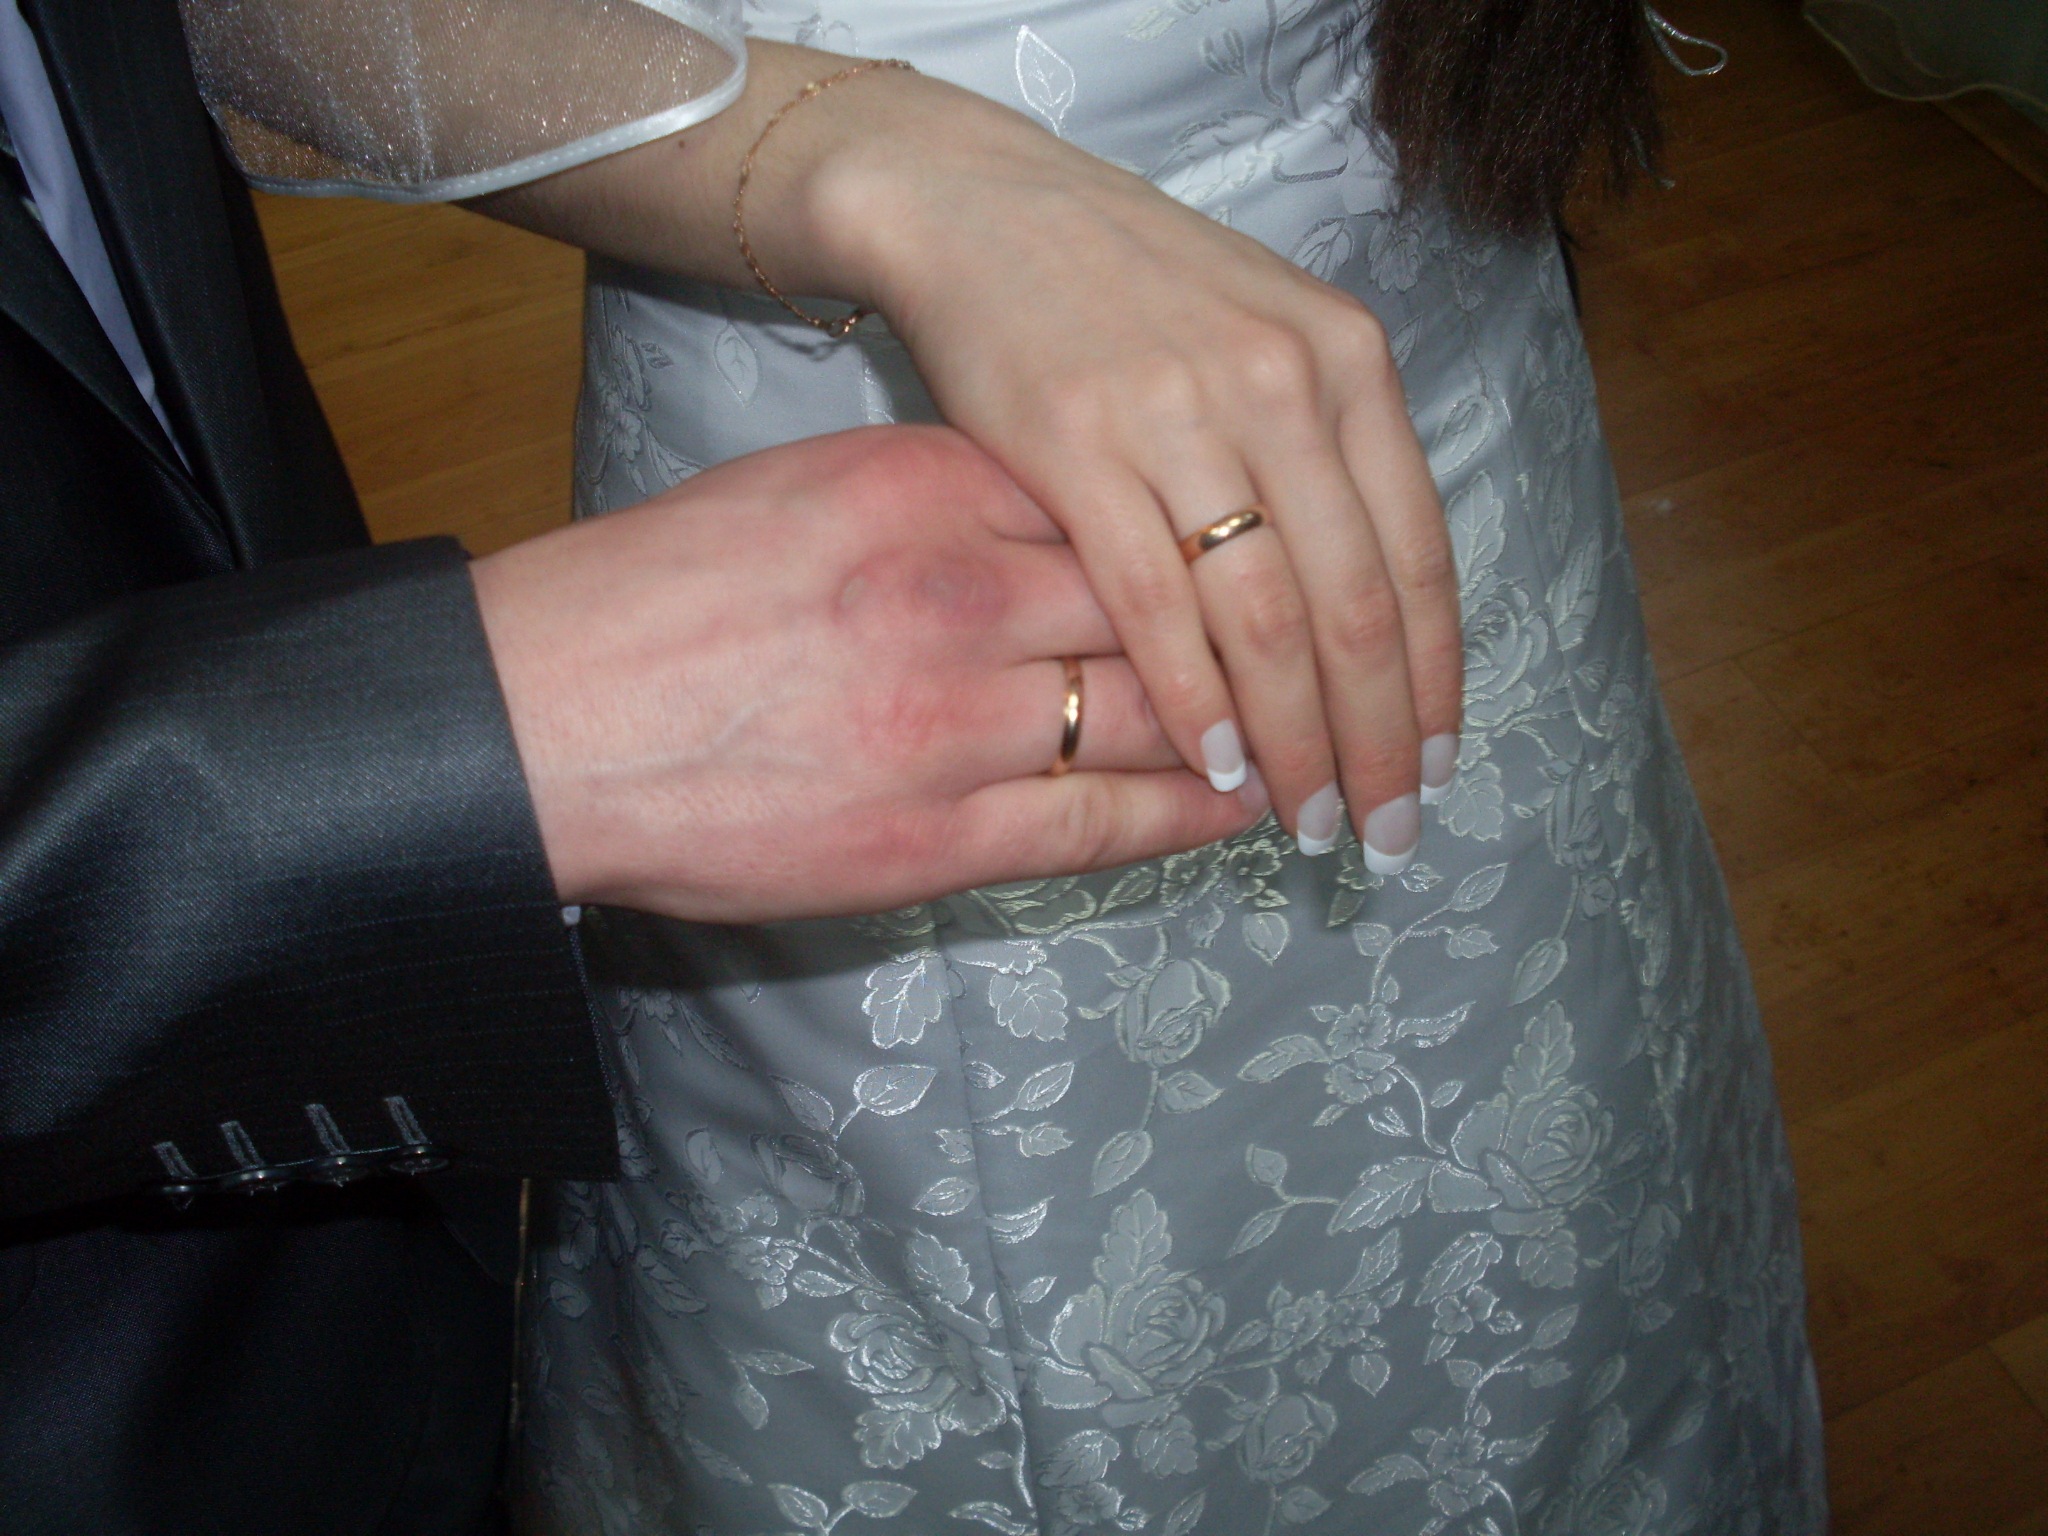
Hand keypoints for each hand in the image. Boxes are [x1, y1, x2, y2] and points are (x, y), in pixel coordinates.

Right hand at [470, 426, 1268, 922]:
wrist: (541, 721)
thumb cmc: (657, 597)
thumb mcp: (806, 490)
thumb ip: (941, 495)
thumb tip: (1053, 511)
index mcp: (926, 488)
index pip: (1119, 502)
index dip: (1201, 534)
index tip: (1258, 543)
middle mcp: (961, 594)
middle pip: (1163, 599)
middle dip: (1256, 624)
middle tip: (1337, 645)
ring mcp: (956, 723)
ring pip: (1161, 711)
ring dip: (1255, 725)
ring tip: (1321, 734)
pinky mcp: (939, 839)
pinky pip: (1110, 822)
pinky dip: (1198, 811)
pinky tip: (1254, 803)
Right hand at [802, 77, 1463, 870]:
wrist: (982, 209)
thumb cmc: (1129, 287)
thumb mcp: (1265, 332)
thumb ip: (1326, 449)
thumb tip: (1369, 609)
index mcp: (1346, 361)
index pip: (1418, 555)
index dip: (1432, 680)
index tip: (1433, 768)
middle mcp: (1281, 384)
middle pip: (1355, 604)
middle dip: (1377, 739)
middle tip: (1384, 830)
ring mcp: (1179, 414)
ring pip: (1267, 617)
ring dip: (1296, 738)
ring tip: (1306, 820)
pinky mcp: (1077, 447)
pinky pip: (1155, 603)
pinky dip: (1194, 698)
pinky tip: (1216, 764)